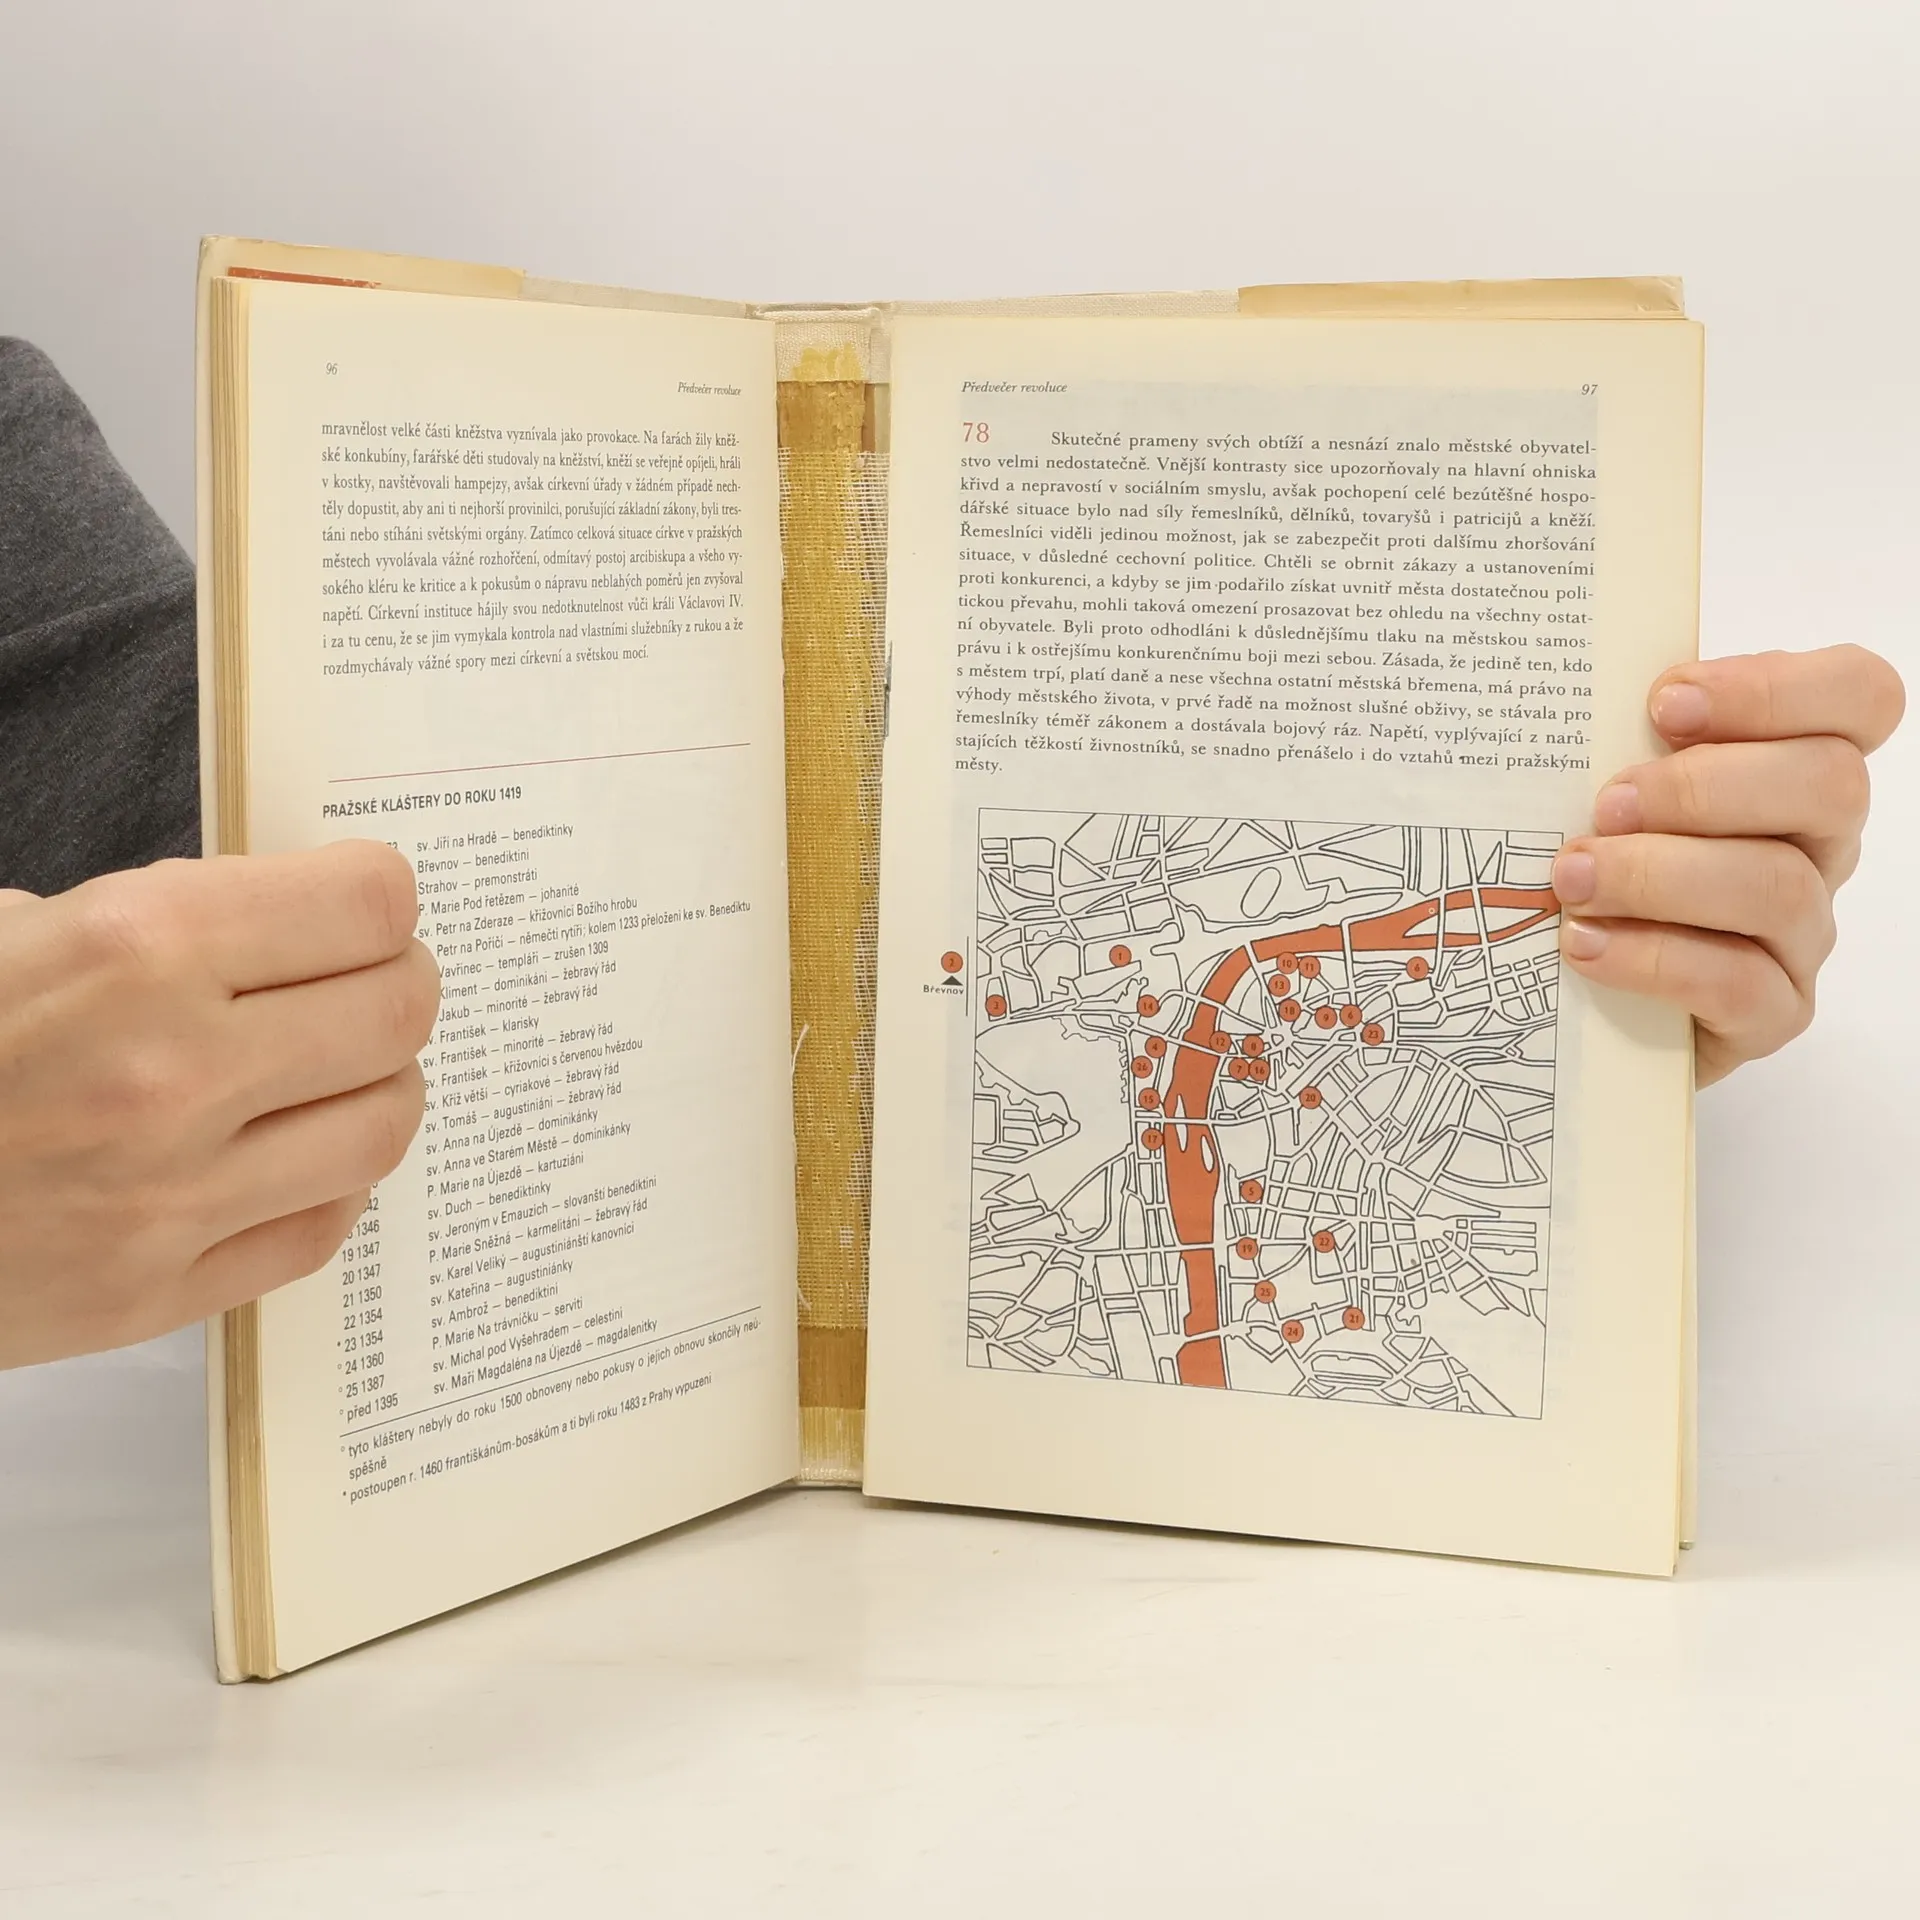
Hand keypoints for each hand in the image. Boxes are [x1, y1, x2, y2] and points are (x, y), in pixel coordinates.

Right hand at [0, 843, 438, 1367]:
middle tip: (376, 976)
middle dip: (401, 980)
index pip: (366, 903)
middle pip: (400, 1010)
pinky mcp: (155, 1293)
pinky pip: (321, 1228)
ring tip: (345, 1064)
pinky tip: (296, 1150)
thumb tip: (291, 918)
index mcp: (136, 948)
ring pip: (384, 1125)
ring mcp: (171, 1196)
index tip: (366, 900)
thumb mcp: (9, 929)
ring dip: (383, 1083)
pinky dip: (330, 1182)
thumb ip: (160, 917)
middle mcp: (173, 1071)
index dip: (379, 893)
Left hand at [1553, 645, 1904, 1085]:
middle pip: (1829, 785)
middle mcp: (1819, 844)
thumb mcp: (1611, 788)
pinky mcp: (1771, 1014)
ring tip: (1574, 877)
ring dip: (1661, 875)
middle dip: (1703, 787)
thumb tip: (1561, 690)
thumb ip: (1615, 739)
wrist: (1591, 1000)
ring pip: (1779, 886)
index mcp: (1796, 766)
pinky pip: (1738, 983)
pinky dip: (1652, 958)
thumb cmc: (1604, 865)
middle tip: (1607, 805)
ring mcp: (1803, 933)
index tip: (1665, 704)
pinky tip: (1584, 943)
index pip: (1856, 696)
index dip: (1774, 688)